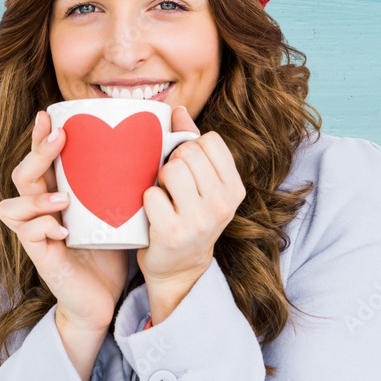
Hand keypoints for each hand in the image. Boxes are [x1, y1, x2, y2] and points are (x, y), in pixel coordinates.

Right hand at [0, 111, 128, 331]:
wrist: (103, 299)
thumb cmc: (109, 251)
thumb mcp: (118, 211)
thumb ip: (124, 184)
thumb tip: (154, 148)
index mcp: (56, 195)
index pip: (41, 161)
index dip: (41, 137)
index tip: (52, 114)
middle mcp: (40, 212)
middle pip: (23, 175)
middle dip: (37, 153)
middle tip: (59, 138)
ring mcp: (37, 235)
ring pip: (13, 205)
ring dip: (36, 196)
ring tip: (63, 197)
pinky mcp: (41, 257)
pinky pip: (28, 235)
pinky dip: (43, 227)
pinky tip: (63, 229)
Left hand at [137, 106, 246, 290]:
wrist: (178, 270)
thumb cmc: (188, 219)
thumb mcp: (202, 186)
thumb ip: (193, 146)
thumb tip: (177, 110)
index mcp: (234, 189)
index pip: (210, 141)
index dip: (191, 148)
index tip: (187, 169)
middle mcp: (222, 205)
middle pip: (188, 153)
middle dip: (173, 163)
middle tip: (171, 187)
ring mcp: (199, 220)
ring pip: (170, 169)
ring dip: (158, 180)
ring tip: (163, 197)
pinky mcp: (172, 232)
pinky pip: (151, 194)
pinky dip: (146, 201)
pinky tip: (152, 215)